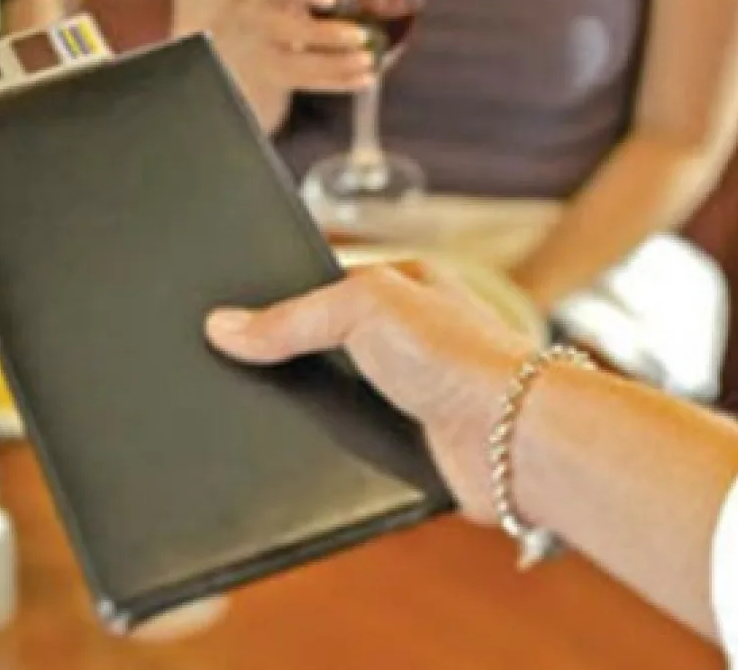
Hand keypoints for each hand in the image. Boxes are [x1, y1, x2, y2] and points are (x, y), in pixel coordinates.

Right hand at [204, 266, 534, 523]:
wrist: (515, 439)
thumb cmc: (461, 356)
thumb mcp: (363, 307)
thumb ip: (290, 317)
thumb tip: (223, 327)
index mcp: (403, 288)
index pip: (323, 289)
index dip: (278, 304)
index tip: (229, 321)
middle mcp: (408, 340)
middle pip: (324, 347)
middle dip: (287, 361)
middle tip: (237, 369)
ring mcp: (408, 395)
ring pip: (334, 399)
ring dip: (308, 409)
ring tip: (261, 412)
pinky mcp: (408, 447)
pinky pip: (350, 446)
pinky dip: (328, 448)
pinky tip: (304, 448)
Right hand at [209, 0, 374, 118]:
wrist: (249, 42)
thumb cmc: (294, 1)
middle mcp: (258, 18)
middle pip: (283, 28)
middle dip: (323, 34)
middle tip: (360, 35)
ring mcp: (263, 52)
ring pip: (295, 64)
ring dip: (335, 63)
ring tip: (369, 60)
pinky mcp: (275, 77)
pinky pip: (307, 84)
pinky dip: (339, 82)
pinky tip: (366, 78)